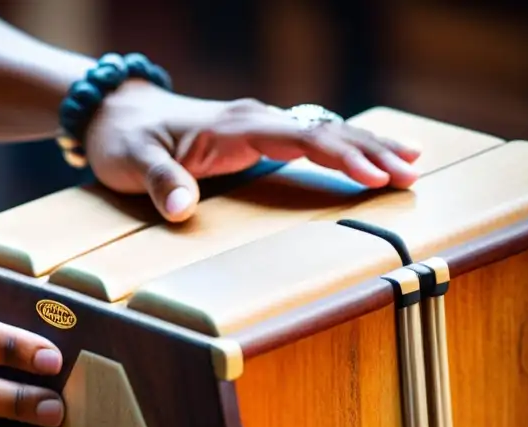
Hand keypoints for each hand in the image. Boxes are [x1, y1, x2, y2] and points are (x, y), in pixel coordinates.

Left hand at [84, 82, 422, 221]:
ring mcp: (258, 125)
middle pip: (324, 130)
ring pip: (324, 130)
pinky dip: (344, 148)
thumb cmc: (124, 140)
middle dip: (370, 151)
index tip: (371, 176)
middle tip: (412, 174)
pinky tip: (371, 158)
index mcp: (233, 126)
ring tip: (411, 163)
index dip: (337, 156)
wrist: (115, 116)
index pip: (299, 137)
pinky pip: (310, 138)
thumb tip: (182, 209)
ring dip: (367, 147)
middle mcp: (254, 119)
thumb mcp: (131, 163)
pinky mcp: (256, 135)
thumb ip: (158, 183)